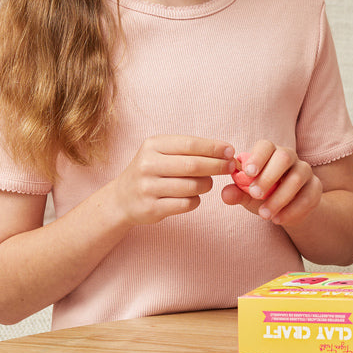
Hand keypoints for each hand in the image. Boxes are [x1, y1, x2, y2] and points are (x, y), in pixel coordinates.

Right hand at [113, 135, 232, 224]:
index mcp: (152, 145)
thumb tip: (226, 151)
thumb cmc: (151, 171)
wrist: (122, 198)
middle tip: (231, 167)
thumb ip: (189, 150)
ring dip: (207, 184)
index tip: (230, 151)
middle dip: (217, 166)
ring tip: (207, 183)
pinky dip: (196, 200)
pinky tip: (193, 196)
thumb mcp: (161, 152)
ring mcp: (148, 188)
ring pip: (192, 186)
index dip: (214, 148)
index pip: (190, 144)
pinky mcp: (152, 208)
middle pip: (193, 165)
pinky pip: (186, 204)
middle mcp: (148, 165)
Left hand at [220, 140, 322, 226]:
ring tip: (264, 215)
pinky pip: (307, 197)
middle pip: (284, 157)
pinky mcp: (316, 188)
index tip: (248, 173)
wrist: (288, 210)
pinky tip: (278, 220)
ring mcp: (305, 171)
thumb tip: (225, 194)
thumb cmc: (264, 195)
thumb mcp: (248, 195)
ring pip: (297, 178)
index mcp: (270, 153)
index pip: (266, 146)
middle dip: (269, 177)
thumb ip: (237, 193)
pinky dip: (292, 210)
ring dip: (279, 198)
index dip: (258, 157)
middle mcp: (290, 157)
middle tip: (254, 194)